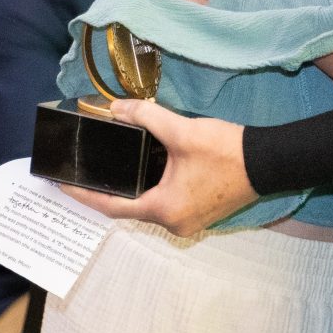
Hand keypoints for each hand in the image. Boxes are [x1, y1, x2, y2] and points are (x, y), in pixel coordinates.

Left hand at [62, 100, 256, 234]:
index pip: (112, 206)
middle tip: (87, 172)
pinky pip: (167, 203)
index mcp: (165, 209)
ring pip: (151, 206)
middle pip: (131, 208)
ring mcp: (190, 221)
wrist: (270, 161)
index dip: (84, 195)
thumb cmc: (227, 151)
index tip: (62, 186)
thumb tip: (116, 108)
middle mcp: (174, 223)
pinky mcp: (201, 213)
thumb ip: (147, 117)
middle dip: (110, 190)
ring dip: (134, 189)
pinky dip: (153, 189)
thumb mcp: (183, 131)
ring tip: (114, 168)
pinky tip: (149, 170)